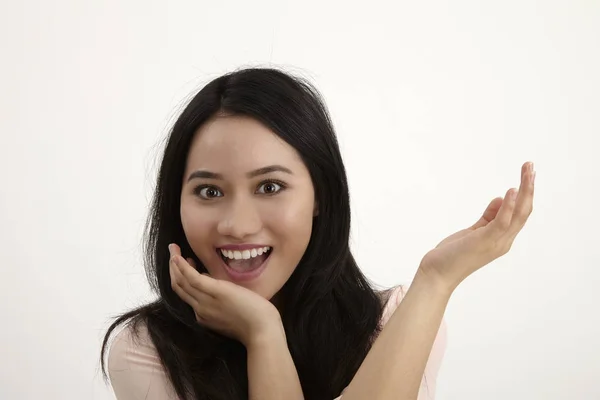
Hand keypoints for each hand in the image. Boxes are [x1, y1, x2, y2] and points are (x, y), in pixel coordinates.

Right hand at [168, 244, 282, 346]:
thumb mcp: (230, 308)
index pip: (186, 294)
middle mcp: (200, 310)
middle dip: (172, 268)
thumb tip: (209, 279)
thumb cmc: (254, 320)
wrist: (262, 330)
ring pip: (181, 282)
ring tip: (173, 248)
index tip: (185, 262)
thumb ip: (218, 297)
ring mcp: (205, 302)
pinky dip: (182, 267)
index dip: (182, 276)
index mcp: (204, 315)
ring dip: (174, 263)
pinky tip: (178, 256)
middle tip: (172, 251)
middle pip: (179, 287)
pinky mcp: (215, 292)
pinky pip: (192, 278)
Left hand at [417, 162, 534, 292]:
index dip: (525, 194)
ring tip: (528, 171)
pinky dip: (508, 206)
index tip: (527, 174)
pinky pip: (502, 222)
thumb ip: (488, 217)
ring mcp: (496, 242)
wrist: (437, 275)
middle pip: (524, 211)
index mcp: (501, 238)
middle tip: (531, 166)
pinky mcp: (485, 241)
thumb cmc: (453, 254)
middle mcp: (503, 241)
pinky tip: (511, 190)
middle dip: (529, 188)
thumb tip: (501, 199)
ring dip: (525, 191)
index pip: (520, 214)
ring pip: (519, 214)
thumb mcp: (473, 231)